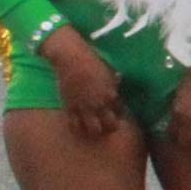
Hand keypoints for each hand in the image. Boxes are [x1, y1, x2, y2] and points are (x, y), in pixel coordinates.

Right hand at [40, 27, 126, 141]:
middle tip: (108, 125)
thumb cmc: (92, 61)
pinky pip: (75, 125)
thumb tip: (118, 84)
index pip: (120, 112)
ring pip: (93, 129)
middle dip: (111, 127)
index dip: (119, 113)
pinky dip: (78, 127)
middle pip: (110, 125)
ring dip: (95, 130)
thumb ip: (113, 82)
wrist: (71, 60)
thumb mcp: (109, 71)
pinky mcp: (70, 109)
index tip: (116, 113)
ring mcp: (85, 108)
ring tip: (94, 127)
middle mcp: (100, 105)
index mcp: (112, 95)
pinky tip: (79, 125)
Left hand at [165, 58, 190, 149]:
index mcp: (178, 112)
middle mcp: (190, 119)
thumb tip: (177, 118)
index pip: (172, 132)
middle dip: (185, 140)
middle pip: (185, 140)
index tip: (176, 134)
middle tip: (186, 139)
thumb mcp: (180, 93)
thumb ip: (178, 108)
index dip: (174, 135)